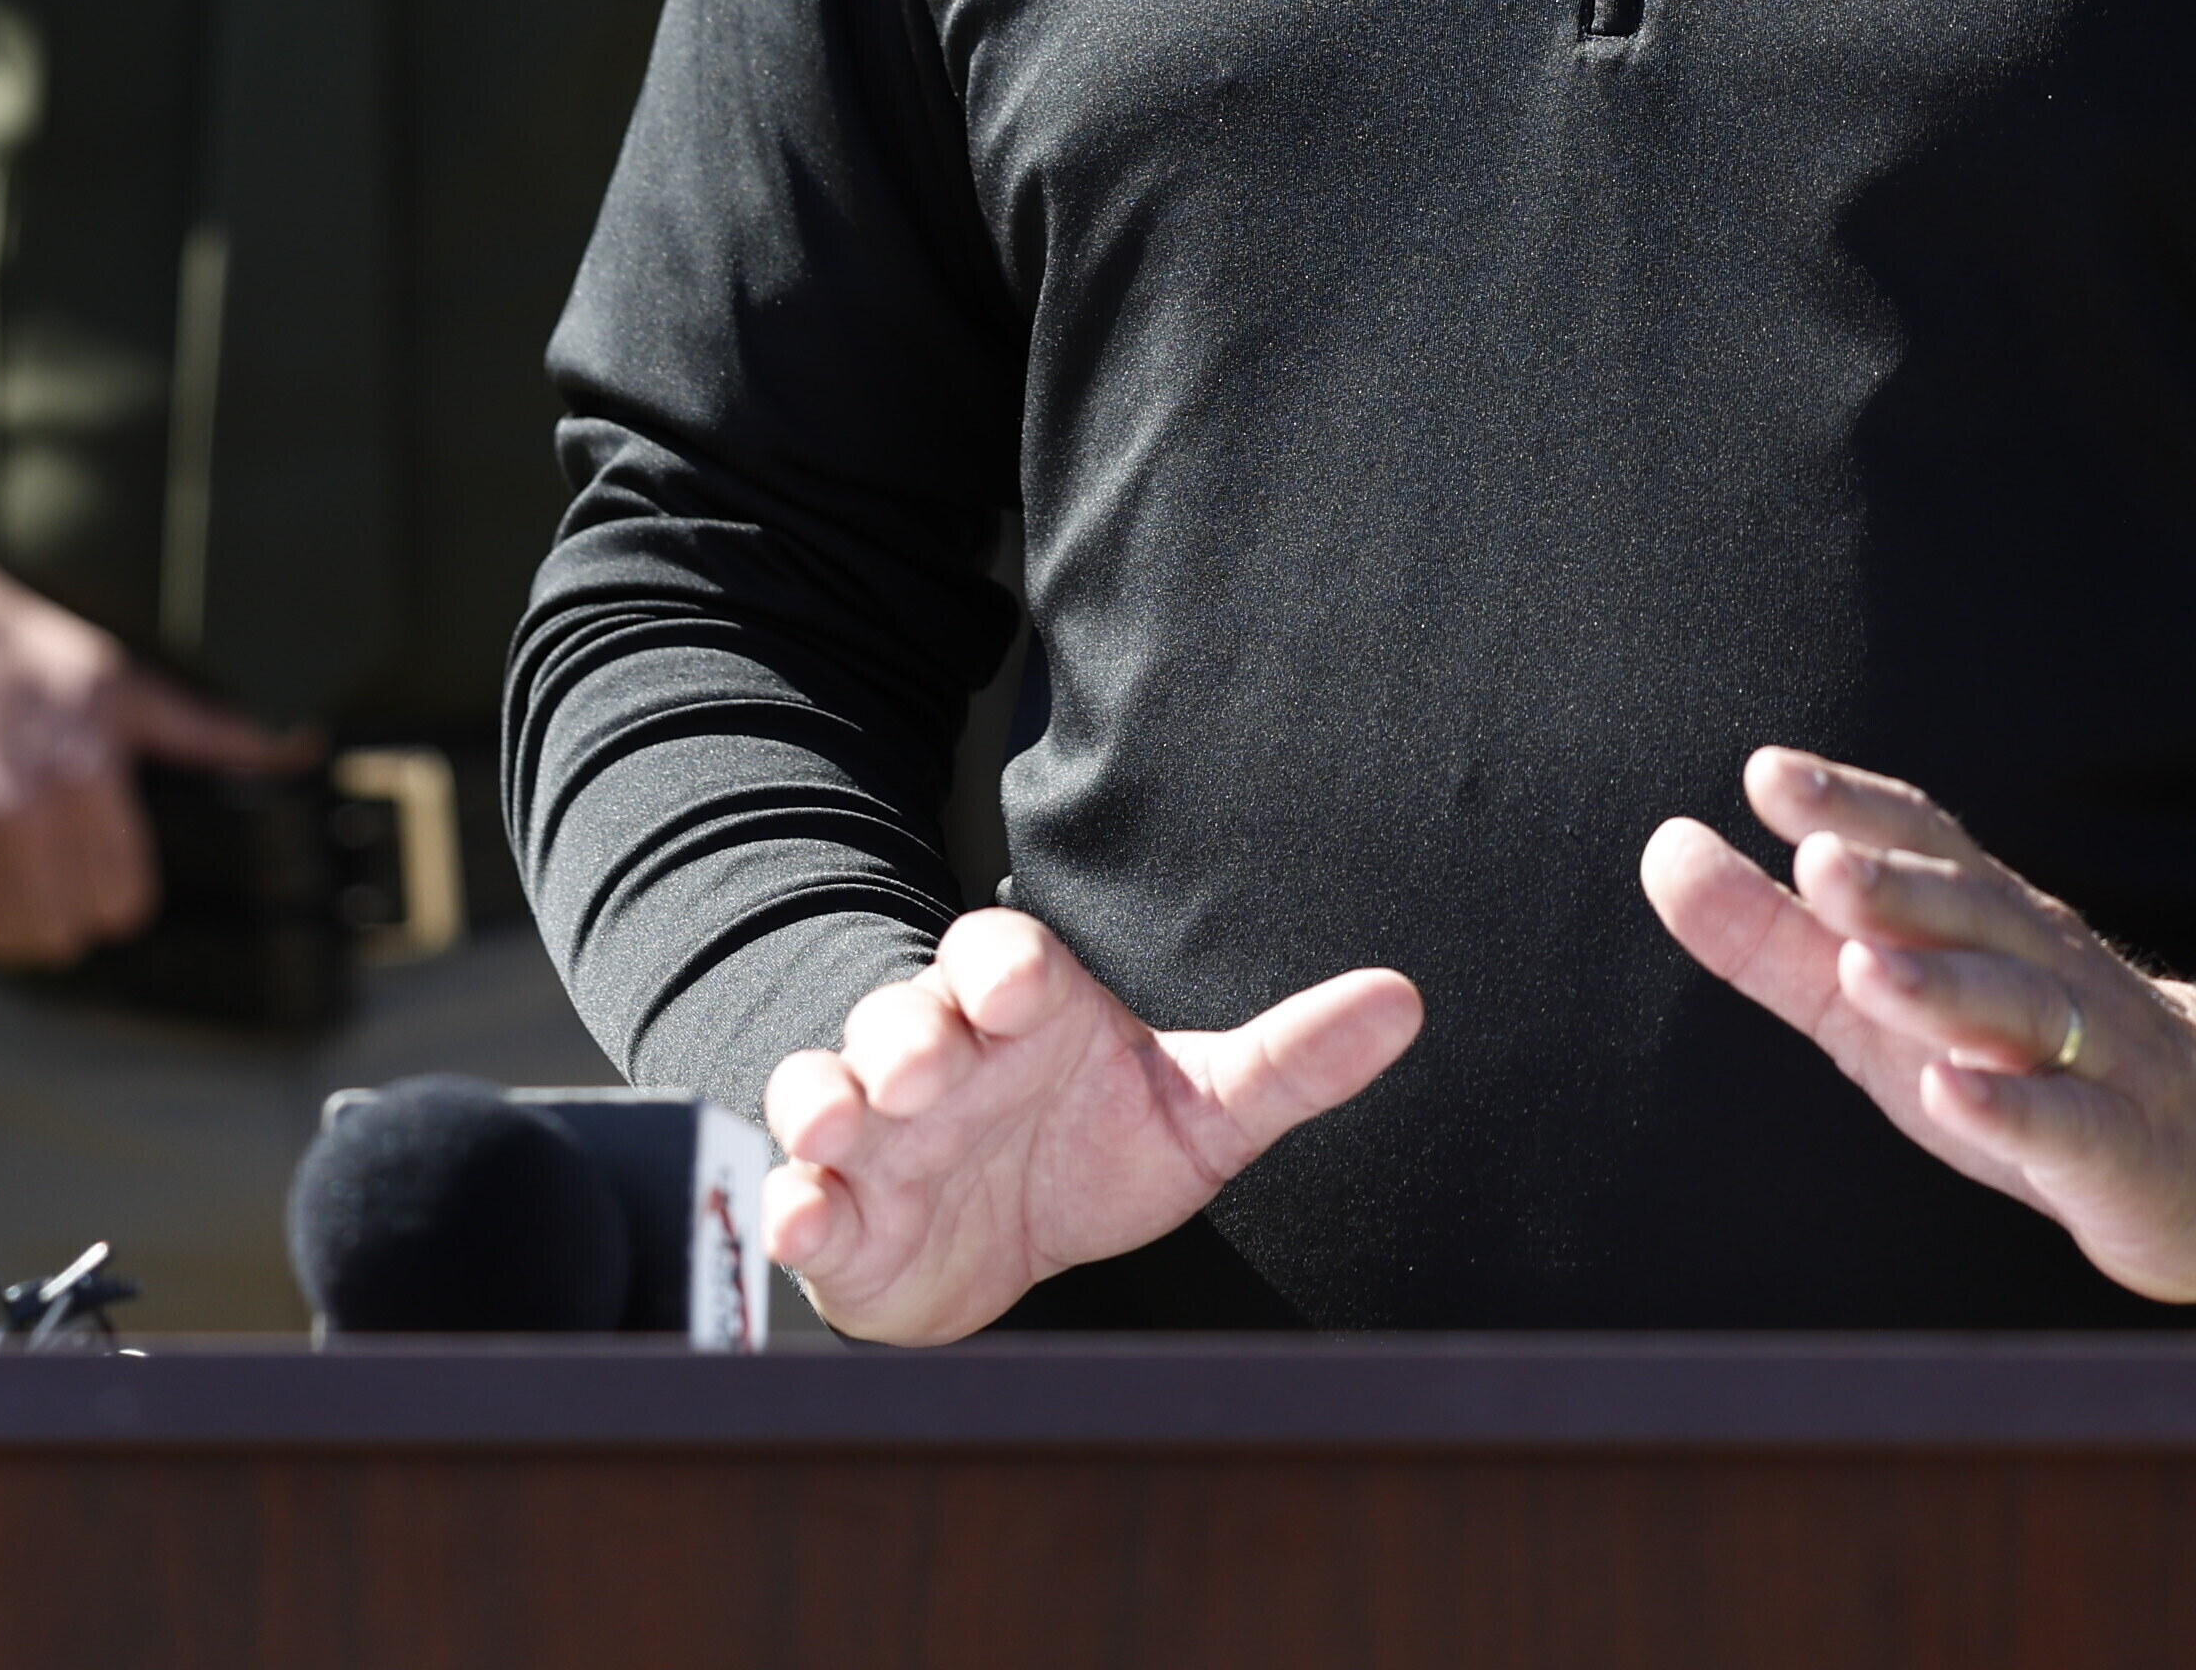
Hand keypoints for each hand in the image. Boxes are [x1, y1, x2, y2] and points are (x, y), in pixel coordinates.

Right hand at [0, 516, 313, 969]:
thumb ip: (207, 734)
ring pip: (14, 942)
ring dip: (23, 916)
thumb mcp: (124, 685)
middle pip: (70, 934)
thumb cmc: (24, 654)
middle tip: (65, 859)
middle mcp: (24, 819)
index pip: (124, 905)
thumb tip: (294, 749)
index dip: (123, 888)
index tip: (110, 860)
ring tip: (24, 861)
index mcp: (87, 781)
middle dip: (73, 906)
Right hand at [759, 907, 1421, 1345]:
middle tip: (925, 1072)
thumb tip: (1404, 1003)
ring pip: (824, 1086)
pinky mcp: (836, 1211)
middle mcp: (936, 1055)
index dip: (998, 962)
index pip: (997, 950)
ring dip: (827, 1099)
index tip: (1015, 987)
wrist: (1002, 1244)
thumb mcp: (1198, 1111)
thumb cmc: (1092, 1149)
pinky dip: (791, 1200)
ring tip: (849, 1126)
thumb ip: (1291, 1063)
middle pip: (900, 1014)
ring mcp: (874, 1132)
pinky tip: (806, 1212)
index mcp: (1022, 1013)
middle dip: (903, 1035)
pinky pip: (794, 1190)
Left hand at [1641, 746, 2195, 1305]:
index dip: (1852, 806)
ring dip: (1942, 983)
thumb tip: (1664, 847)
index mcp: (1980, 918)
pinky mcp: (2120, 1148)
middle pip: (1970, 911)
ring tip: (1866, 967)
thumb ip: (1770, 932)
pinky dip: (2010, 1105)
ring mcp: (2092, 1051)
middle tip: (1818, 862)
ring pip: (2018, 1005)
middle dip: (1896, 883)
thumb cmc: (2007, 1061)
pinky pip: (2067, 1122)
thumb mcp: (1875, 1000)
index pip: (1922, 840)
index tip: (1769, 776)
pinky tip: (1947, 1090)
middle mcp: (2040, 963)